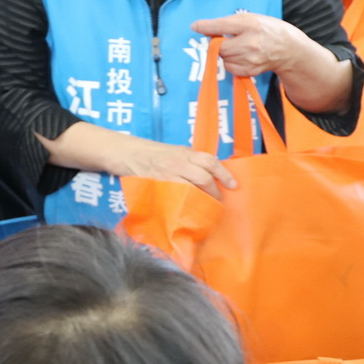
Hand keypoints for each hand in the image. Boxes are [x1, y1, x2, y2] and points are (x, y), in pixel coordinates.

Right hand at [111, 134, 237, 196]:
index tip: (234, 185)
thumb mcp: (177, 151)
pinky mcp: (157, 187)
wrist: (129, 153)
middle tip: (218, 201)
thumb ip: (193, 162)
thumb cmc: (156, 154)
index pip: (209, 161)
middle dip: (214, 192)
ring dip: (201, 201)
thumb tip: (213, 175)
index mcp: (185, 153)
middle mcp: (177, 163)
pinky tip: (188, 212)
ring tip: (206, 208)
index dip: (224, 174)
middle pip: (203, 177)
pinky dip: (184, 206)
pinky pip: (174, 199)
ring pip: (190, 190)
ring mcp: (167, 176)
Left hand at [190, 11, 310, 79]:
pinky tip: (240, 55)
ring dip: (224, 53)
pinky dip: (230, 62)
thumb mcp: (251, 18)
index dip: (206, 27)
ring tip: (236, 46)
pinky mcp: (250, 70)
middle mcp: (251, 43)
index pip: (222, 26)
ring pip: (223, 58)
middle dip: (216, 43)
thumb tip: (202, 28)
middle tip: (221, 39)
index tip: (195, 26)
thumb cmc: (266, 29)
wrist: (287, 49)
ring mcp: (251, 59)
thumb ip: (228, 23)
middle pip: (219, 47)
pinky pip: (229, 67)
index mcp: (251, 25)